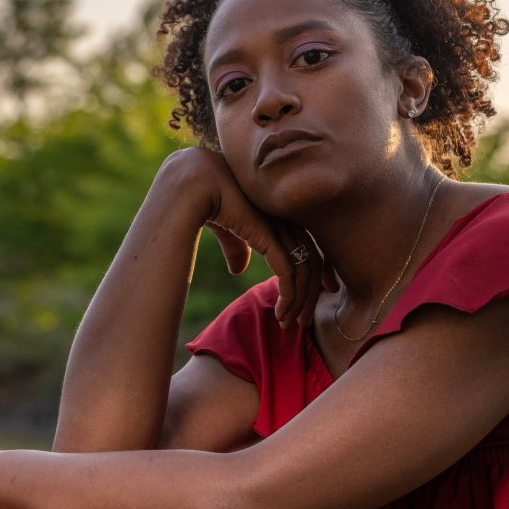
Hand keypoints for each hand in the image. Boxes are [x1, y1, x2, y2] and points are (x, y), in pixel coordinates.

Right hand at [170, 147, 328, 328]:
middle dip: (312, 295)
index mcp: (280, 213)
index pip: (309, 246)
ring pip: (304, 272)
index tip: (316, 296)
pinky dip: (289, 298)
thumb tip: (239, 269)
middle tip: (304, 322)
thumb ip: (237, 246)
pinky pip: (288, 274)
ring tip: (290, 325)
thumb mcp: (225, 228)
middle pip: (313, 261)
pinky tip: (281, 315)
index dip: (316, 274)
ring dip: (300, 303)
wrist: (192, 183)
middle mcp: (286, 219)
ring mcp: (280, 227)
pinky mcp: (269, 237)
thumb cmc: (204, 199)